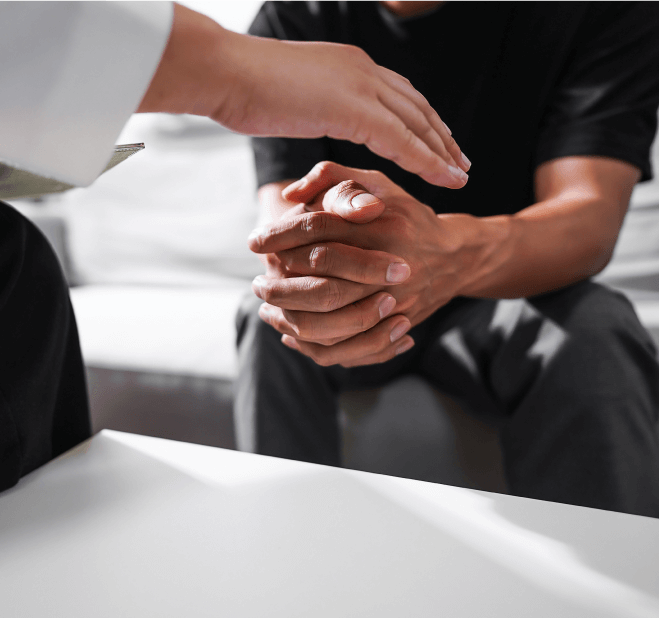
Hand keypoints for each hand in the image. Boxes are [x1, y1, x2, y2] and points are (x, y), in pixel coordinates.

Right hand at [139, 4, 469, 189]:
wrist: (223, 72)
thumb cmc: (238, 85)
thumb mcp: (284, 92)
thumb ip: (307, 102)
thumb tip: (303, 111)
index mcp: (347, 64)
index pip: (396, 93)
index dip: (420, 119)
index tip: (436, 140)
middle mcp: (362, 69)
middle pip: (416, 106)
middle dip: (441, 134)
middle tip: (460, 160)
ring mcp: (360, 86)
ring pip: (418, 123)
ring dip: (444, 150)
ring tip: (461, 173)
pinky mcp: (354, 109)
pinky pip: (403, 141)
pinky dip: (428, 161)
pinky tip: (447, 177)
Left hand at [249, 163, 464, 366]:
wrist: (454, 257)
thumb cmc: (405, 214)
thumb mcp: (376, 182)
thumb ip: (333, 177)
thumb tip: (291, 195)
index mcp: (383, 226)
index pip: (318, 231)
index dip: (280, 236)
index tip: (255, 242)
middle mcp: (390, 268)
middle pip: (321, 285)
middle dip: (281, 287)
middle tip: (258, 284)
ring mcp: (394, 303)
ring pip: (330, 324)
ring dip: (291, 319)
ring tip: (268, 308)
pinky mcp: (392, 329)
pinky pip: (346, 348)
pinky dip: (313, 345)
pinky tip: (290, 333)